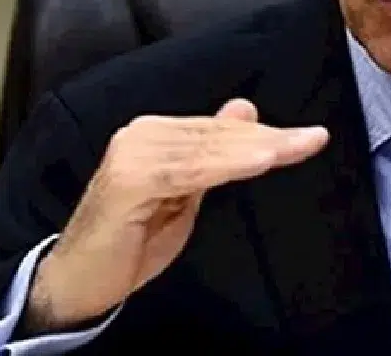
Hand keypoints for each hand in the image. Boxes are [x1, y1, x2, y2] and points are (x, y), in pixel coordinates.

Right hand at [23, 98, 328, 333]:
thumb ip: (211, 155)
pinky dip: (226, 165)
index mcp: (156, 134)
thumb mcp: (184, 196)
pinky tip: (259, 162)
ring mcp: (133, 153)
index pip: (221, 131)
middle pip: (219, 135)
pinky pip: (188, 170)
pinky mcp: (128, 179)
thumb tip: (244, 110)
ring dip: (256, 149)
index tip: (310, 137)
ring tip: (295, 147)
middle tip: (314, 139)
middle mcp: (142, 134)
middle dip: (271, 138)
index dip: (267, 133)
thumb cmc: (130, 242)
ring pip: (209, 149)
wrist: (76, 281)